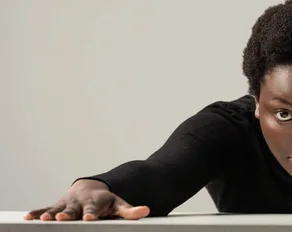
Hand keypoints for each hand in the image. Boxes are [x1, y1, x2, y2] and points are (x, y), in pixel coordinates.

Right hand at [24, 179, 149, 220]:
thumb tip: (146, 211)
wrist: (90, 189)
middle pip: (74, 210)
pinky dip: (39, 212)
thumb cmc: (105, 202)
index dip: (91, 214)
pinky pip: (46, 209)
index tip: (89, 218)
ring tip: (46, 218)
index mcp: (96, 203)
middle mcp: (80, 203)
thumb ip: (130, 211)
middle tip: (63, 217)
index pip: (94, 210)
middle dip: (69, 213)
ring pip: (58, 209)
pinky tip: (29, 217)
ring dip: (51, 213)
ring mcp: (68, 204)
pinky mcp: (57, 206)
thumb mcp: (119, 205)